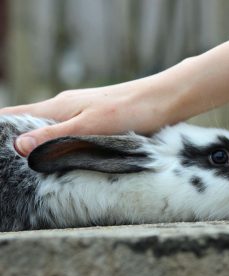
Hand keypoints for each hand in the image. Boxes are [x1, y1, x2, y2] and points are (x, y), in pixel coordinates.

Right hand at [0, 75, 174, 155]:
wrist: (160, 101)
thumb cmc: (127, 110)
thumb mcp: (88, 126)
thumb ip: (54, 135)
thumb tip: (18, 146)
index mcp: (58, 107)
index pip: (15, 116)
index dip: (2, 131)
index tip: (0, 151)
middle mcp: (66, 109)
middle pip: (32, 124)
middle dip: (20, 143)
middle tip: (14, 167)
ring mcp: (81, 115)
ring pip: (51, 131)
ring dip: (41, 146)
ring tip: (33, 167)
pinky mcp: (95, 122)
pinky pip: (69, 134)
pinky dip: (61, 146)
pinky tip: (64, 158)